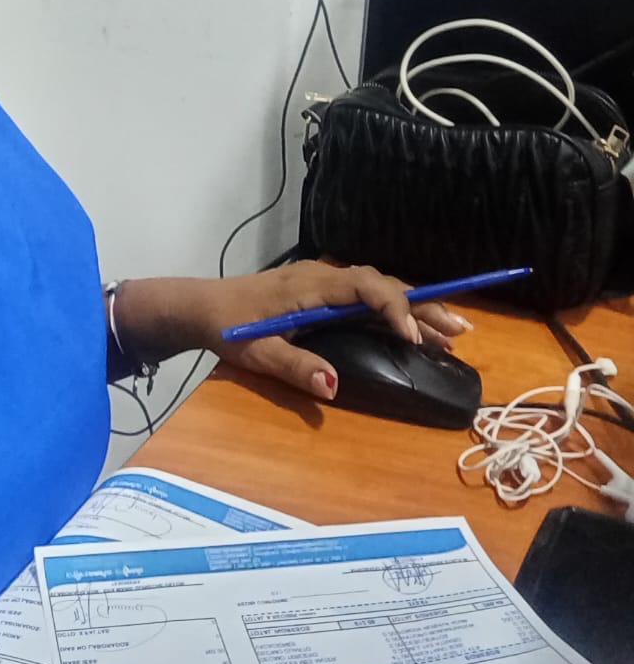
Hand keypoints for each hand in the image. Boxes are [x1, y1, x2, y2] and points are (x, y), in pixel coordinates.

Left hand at [208, 263, 470, 400]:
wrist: (203, 307)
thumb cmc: (229, 327)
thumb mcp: (258, 352)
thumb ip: (295, 367)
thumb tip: (334, 387)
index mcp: (312, 285)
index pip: (365, 287)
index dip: (394, 308)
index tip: (414, 337)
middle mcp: (325, 277)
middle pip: (383, 285)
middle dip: (422, 306)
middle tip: (459, 330)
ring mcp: (326, 284)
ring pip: (380, 290)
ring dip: (416, 308)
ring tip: (455, 332)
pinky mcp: (324, 294)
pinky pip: (368, 298)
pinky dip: (396, 310)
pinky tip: (417, 330)